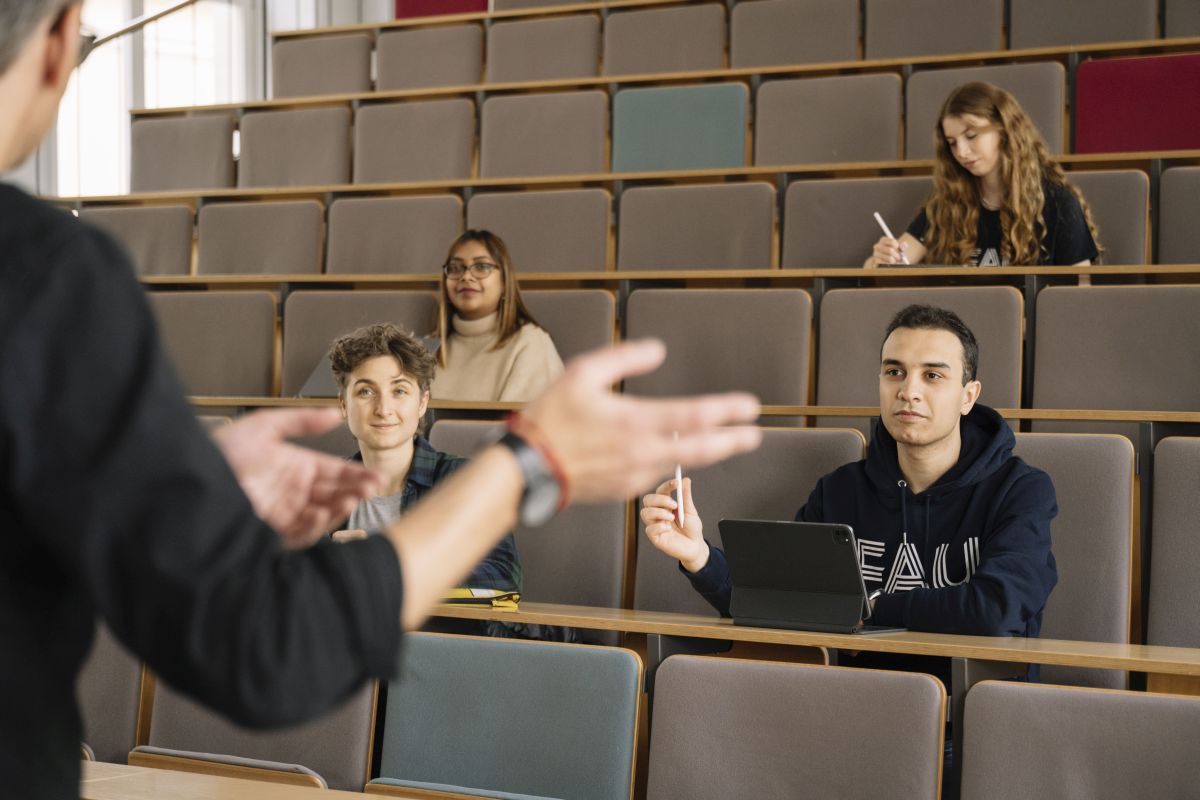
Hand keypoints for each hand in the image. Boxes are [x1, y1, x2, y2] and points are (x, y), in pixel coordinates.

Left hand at [212, 408, 382, 548]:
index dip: (356, 475)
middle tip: (371, 489)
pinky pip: (300, 534)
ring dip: (339, 509)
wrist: (191, 479)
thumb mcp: (264, 426)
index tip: (376, 477)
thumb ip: (302, 421)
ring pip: (322, 516)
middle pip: (333, 494)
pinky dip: (314, 527)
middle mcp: (293, 491)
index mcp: (296, 466)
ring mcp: (283, 513)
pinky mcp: (270, 532)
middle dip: (355, 492)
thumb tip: (336, 414)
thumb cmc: (222, 450)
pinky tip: (321, 513)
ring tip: (350, 499)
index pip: (334, 472)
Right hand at [520, 340, 761, 502]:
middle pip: (702, 450)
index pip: (695, 416)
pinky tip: (662, 450)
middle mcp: (641, 453)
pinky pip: (654, 472)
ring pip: (678, 462)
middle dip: (731, 442)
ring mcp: (635, 476)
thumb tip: (658, 350)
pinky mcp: (625, 491)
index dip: (727, 410)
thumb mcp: (582, 373)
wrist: (527, 469)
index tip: (750, 406)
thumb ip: (624, 358)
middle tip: (753, 436)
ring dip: (699, 451)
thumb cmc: (550, 419)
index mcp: (635, 422)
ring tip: (715, 439)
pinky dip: (665, 460)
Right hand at [641, 477, 708, 571]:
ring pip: (645, 513)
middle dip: (660, 499)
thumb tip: (685, 480)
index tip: (676, 483)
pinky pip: (649, 529)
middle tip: (674, 504)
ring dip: (659, 512)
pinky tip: (668, 529)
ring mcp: (655, 524)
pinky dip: (659, 527)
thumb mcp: (691, 511)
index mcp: (666, 504)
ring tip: (672, 518)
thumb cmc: (692, 528)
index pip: (660, 491)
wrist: (695, 546)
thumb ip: (686, 497)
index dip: (666, 485)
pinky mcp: (655, 537)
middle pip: (648, 500)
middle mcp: (658, 513)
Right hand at [866, 235, 906, 267]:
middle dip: (897, 255)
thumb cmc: (891, 252)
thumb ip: (901, 246)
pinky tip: (890, 264)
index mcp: (883, 240)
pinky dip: (890, 265)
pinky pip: (886, 264)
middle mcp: (877, 246)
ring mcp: (875, 253)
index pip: (892, 241)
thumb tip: (904, 246)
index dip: (898, 246)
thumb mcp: (897, 248)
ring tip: (895, 261)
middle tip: (899, 258)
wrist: (881, 260)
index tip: (899, 249)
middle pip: (890, 250)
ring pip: (889, 258)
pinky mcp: (876, 261)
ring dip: (894, 261)